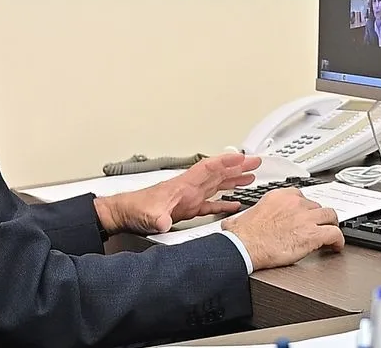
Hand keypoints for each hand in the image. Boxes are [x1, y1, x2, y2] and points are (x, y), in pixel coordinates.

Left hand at [93, 153, 260, 234]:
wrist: (124, 214)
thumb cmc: (134, 209)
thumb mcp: (148, 215)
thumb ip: (158, 218)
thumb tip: (165, 223)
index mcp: (183, 185)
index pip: (209, 168)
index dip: (226, 162)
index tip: (243, 157)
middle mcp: (189, 188)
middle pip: (218, 173)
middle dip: (237, 167)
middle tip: (256, 161)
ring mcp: (188, 198)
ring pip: (216, 185)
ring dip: (233, 180)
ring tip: (250, 177)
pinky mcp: (187, 210)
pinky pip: (210, 204)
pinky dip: (224, 203)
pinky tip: (234, 204)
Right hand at [221, 188, 343, 270]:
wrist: (245, 246)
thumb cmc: (242, 235)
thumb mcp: (241, 218)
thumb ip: (243, 217)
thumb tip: (231, 224)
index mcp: (279, 196)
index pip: (300, 196)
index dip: (304, 208)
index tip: (304, 214)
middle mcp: (295, 203)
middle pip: (316, 206)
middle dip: (317, 217)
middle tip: (316, 226)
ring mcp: (306, 217)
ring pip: (330, 216)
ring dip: (331, 225)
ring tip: (330, 233)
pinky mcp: (313, 234)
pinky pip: (335, 234)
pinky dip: (338, 240)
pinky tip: (336, 245)